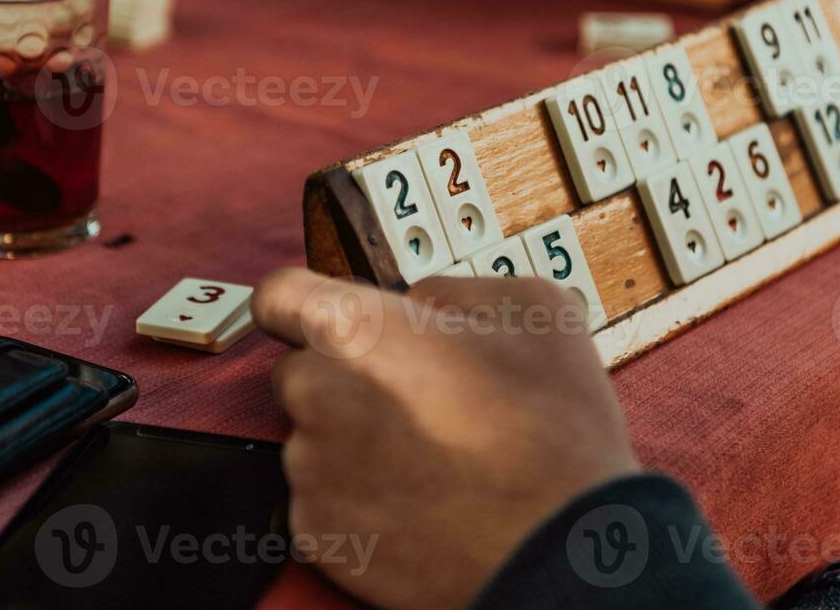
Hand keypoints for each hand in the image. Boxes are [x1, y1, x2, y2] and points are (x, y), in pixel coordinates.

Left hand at [251, 269, 638, 609]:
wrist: (560, 548)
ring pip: (316, 439)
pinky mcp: (320, 535)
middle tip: (415, 396)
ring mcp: (312, 472)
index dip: (306, 301)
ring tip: (431, 456)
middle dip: (345, 376)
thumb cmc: (552, 428)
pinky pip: (326, 501)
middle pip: (301, 370)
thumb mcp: (530, 308)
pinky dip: (361, 499)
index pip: (279, 294)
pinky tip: (420, 500)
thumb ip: (450, 290)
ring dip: (356, 440)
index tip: (331, 317)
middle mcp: (316, 395)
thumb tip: (419, 304)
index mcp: (354, 329)